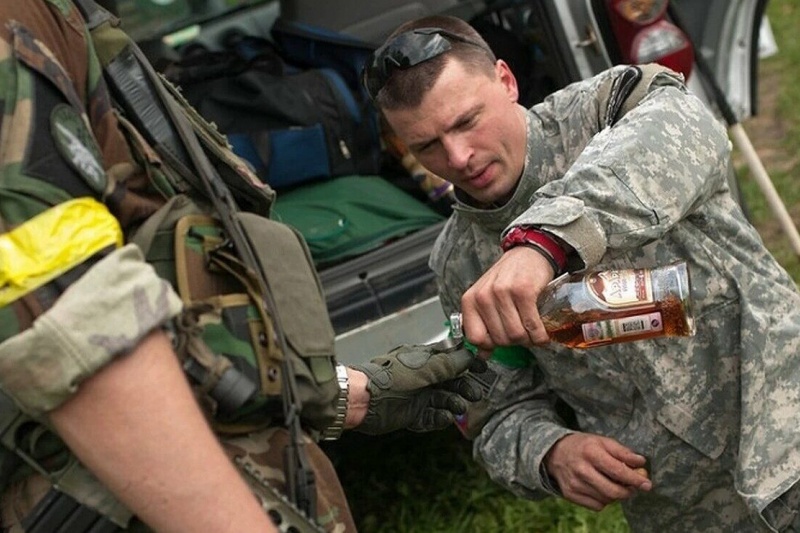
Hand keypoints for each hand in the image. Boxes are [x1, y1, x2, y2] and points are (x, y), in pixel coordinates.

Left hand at [351, 343, 483, 434]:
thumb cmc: (390, 378)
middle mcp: (422, 377)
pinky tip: (446, 418)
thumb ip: (448, 364)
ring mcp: (417, 396)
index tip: (483, 369)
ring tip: (459, 408)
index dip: (468, 364)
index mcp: (423, 360)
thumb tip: (469, 355)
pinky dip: (439, 418)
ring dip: (453, 404)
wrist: (364, 400)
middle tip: (476, 395)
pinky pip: (431, 417)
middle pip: (450, 382)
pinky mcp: (411, 415)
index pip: (451, 359)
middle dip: (463, 387)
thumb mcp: (424, 368)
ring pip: (442, 400)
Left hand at [461, 246, 554, 351]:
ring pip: (516, 335)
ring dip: (529, 340)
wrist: (528, 254)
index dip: (490, 345)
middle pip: (500, 339)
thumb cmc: (507, 278)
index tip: (501, 341)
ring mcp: (503, 293)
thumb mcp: (487, 299)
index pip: (475, 338)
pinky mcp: (524, 291)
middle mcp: (483, 296)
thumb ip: (482, 325)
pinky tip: (541, 332)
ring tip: (532, 332)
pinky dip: (540, 335)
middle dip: (514, 342)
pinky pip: (532, 326)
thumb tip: (483, 355)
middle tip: (522, 333)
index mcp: (470, 300)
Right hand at [544, 433, 651, 510]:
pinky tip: (601, 488)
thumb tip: (641, 462)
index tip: (647, 484)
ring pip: (606, 499)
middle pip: (613, 490)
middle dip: (628, 491)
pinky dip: (604, 500)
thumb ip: (622, 452)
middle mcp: (581, 469)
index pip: (618, 471)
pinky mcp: (570, 495)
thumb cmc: (583, 446)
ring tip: (614, 483)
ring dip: (616, 495)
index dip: (635, 479)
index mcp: (590, 452)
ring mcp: (575, 484)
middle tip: (632, 487)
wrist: (554, 452)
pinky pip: (597, 506)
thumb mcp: (602, 441)